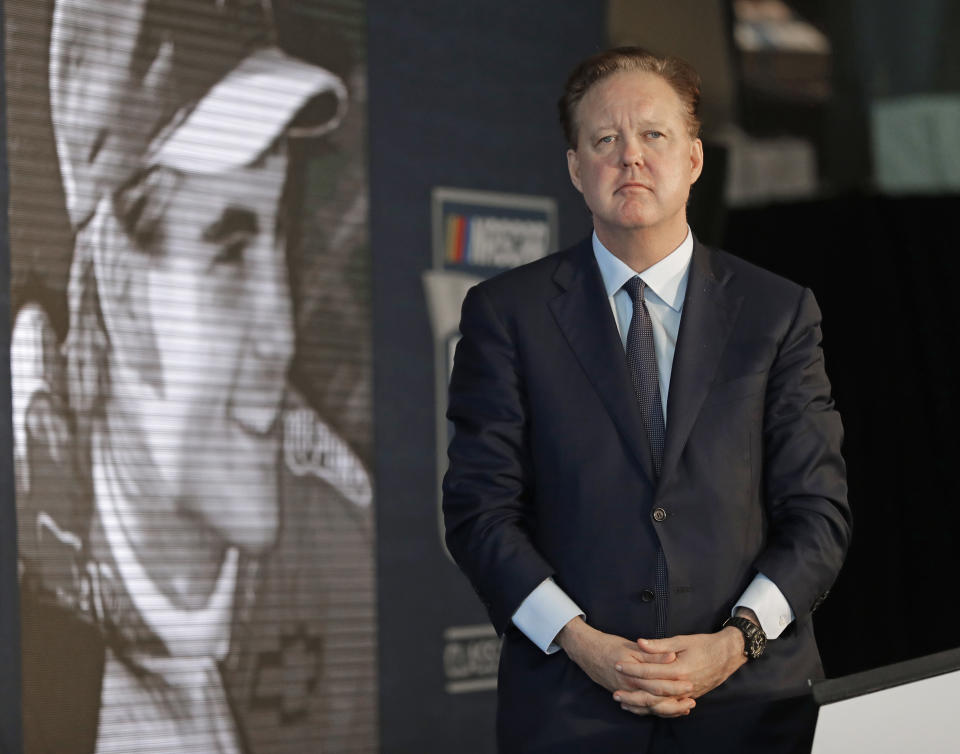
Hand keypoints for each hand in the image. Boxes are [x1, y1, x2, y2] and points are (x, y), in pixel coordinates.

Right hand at [556, 617, 695, 717]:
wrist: (586, 651)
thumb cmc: (608, 645)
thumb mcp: (631, 646)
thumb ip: (652, 653)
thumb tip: (671, 656)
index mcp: (633, 675)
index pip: (658, 685)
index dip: (675, 686)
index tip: (690, 685)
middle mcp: (630, 688)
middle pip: (656, 701)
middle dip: (675, 703)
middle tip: (691, 703)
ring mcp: (626, 694)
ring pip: (649, 707)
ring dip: (666, 709)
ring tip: (683, 709)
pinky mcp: (623, 694)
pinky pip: (640, 708)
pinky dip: (653, 710)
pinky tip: (663, 709)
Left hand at [613, 628, 746, 714]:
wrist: (727, 655)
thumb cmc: (704, 644)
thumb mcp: (682, 640)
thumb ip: (660, 645)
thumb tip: (640, 642)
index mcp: (679, 669)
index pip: (650, 672)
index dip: (633, 669)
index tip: (618, 665)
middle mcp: (683, 685)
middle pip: (652, 693)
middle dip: (632, 693)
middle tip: (614, 691)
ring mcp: (687, 694)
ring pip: (660, 704)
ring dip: (641, 705)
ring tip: (623, 703)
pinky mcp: (689, 697)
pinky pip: (669, 707)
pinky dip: (654, 709)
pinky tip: (642, 708)